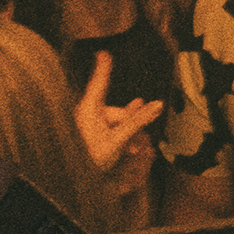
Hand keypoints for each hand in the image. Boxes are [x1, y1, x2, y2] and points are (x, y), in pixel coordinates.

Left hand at [76, 54, 165, 171]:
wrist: (75, 181)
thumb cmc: (91, 158)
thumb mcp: (118, 139)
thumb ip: (138, 121)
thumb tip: (158, 105)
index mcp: (90, 110)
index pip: (100, 83)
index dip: (103, 67)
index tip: (102, 52)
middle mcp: (89, 114)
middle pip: (119, 110)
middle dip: (133, 122)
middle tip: (142, 137)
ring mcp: (91, 125)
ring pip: (119, 122)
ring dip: (130, 134)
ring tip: (134, 150)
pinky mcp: (93, 136)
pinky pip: (114, 131)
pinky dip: (123, 139)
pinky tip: (130, 151)